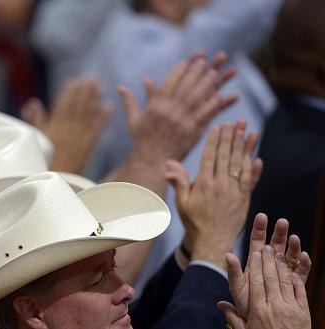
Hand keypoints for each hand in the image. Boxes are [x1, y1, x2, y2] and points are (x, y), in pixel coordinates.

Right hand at [22, 78, 111, 173]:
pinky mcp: (88, 143)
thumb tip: (33, 103)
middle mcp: (68, 125)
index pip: (63, 102)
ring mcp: (79, 133)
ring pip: (88, 112)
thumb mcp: (36, 136)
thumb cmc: (43, 158)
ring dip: (95, 98)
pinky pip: (97, 127)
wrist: (54, 175)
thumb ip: (35, 119)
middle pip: (78, 103)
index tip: (75, 81)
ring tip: (100, 88)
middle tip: (92, 79)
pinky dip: (103, 116)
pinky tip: (109, 107)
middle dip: (85, 90)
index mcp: (55, 123)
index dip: (70, 90)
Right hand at [119, 52, 236, 164]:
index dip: (179, 71)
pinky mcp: (192, 131)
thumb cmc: (142, 141)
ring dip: (206, 84)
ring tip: (214, 73)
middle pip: (185, 87)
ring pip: (197, 98)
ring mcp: (182, 121)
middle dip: (195, 72)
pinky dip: (213, 105)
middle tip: (204, 61)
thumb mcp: (134, 120)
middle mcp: (169, 112)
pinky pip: (205, 115)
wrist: (151, 162)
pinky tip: (221, 96)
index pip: (169, 83)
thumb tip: (120, 87)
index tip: (186, 61)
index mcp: (156, 107)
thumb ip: (130, 101)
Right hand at [164, 121, 261, 267]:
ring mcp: (234, 192)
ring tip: (247, 131)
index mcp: (203, 185)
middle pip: (225, 156)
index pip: (210, 157)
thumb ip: (179, 182)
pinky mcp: (244, 199)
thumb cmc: (194, 222)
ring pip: (239, 165)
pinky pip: (249, 180)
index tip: (219, 127)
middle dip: (230, 138)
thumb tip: (168, 165)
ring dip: (243, 147)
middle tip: (235, 123)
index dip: (214, 141)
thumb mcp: (181, 202)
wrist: (212, 242)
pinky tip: (255, 156)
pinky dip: (252, 168)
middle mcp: (220, 186)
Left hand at [219, 214, 311, 317]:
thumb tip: (227, 255)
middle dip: (279, 233)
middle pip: (276, 245)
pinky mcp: (293, 284)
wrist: (258, 319)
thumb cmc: (245, 303)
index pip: (257, 242)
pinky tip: (304, 256)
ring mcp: (282, 273)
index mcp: (255, 263)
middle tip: (283, 222)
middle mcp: (269, 265)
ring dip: (293, 246)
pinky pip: (300, 272)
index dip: (260, 229)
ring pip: (289, 256)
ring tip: (295, 237)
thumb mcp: (237, 287)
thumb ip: (233, 272)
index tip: (262, 216)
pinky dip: (303, 264)